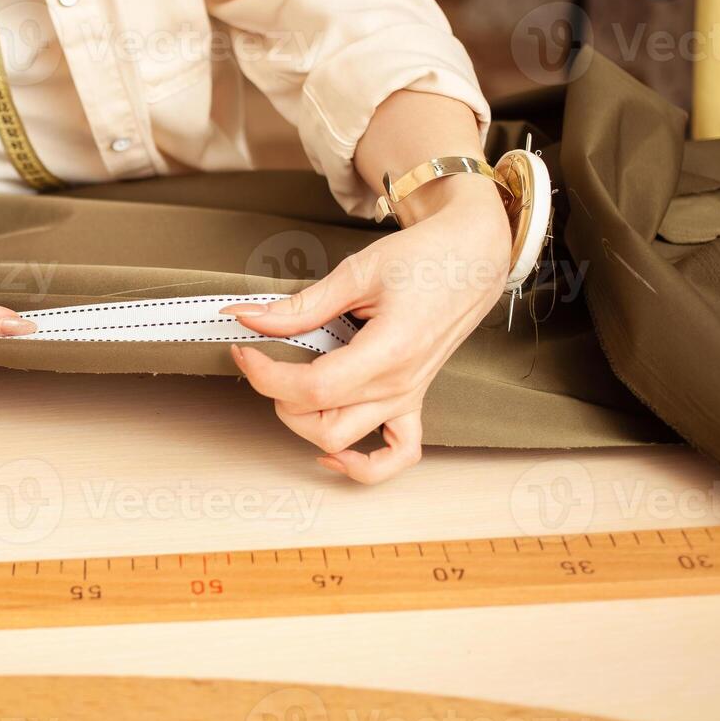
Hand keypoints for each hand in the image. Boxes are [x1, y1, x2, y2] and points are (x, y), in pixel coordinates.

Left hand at [223, 175, 510, 482]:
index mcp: (388, 352)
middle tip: (265, 359)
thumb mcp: (356, 272)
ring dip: (307, 424)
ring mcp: (408, 397)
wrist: (473, 256)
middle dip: (279, 396)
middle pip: (321, 423)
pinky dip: (364, 464)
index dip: (267, 376)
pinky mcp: (413, 399)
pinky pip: (396, 453)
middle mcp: (400, 385)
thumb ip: (301, 305)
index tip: (246, 351)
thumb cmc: (427, 258)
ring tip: (292, 386)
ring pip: (345, 442)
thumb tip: (250, 318)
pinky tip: (334, 450)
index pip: (313, 389)